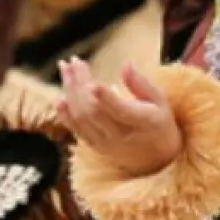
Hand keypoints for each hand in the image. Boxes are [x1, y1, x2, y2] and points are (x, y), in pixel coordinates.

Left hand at [57, 56, 183, 174]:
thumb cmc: (158, 121)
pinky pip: (76, 130)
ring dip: (70, 92)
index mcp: (143, 122)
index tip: (94, 83)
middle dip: (81, 84)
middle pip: (94, 110)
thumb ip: (142, 83)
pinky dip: (65, 113)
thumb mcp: (159, 100)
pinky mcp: (95, 146)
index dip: (107, 98)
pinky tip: (60, 97)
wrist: (156, 157)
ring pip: (82, 117)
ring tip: (65, 68)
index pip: (121, 111)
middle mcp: (122, 136)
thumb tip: (126, 65)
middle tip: (74, 61)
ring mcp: (106, 143)